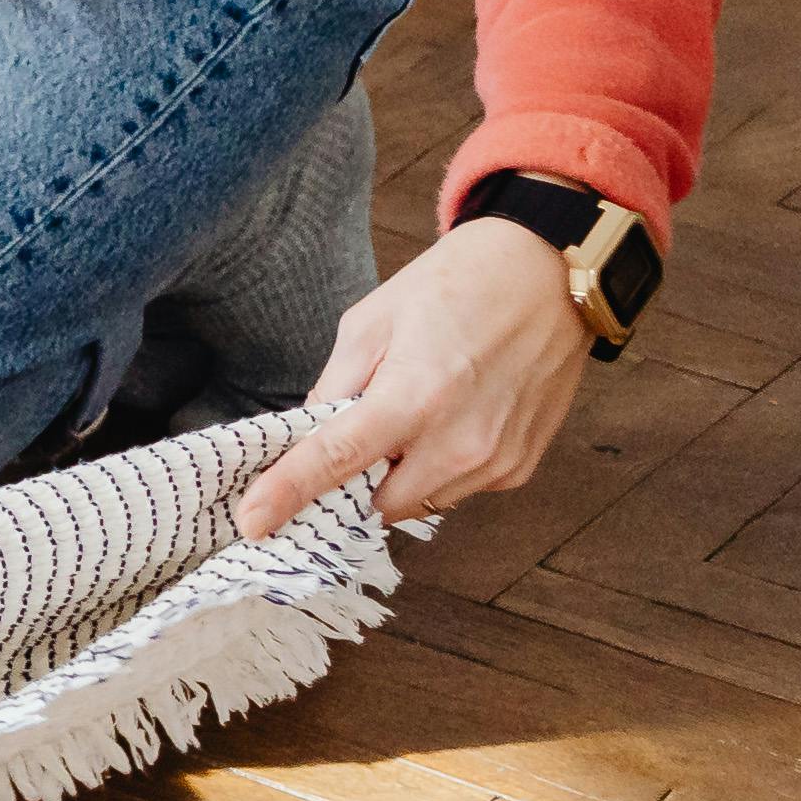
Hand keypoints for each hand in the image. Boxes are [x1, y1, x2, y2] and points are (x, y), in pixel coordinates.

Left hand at [233, 215, 592, 540]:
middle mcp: (458, 443)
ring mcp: (495, 462)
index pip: (334, 461)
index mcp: (412, 399)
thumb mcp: (370, 323)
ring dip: (399, 476)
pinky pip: (458, 490)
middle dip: (356, 479)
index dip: (285, 496)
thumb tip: (305, 435)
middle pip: (376, 503)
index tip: (252, 525)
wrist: (547, 276)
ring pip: (418, 502)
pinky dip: (439, 468)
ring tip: (415, 412)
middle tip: (361, 431)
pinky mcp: (520, 468)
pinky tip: (451, 418)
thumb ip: (334, 385)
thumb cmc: (454, 287)